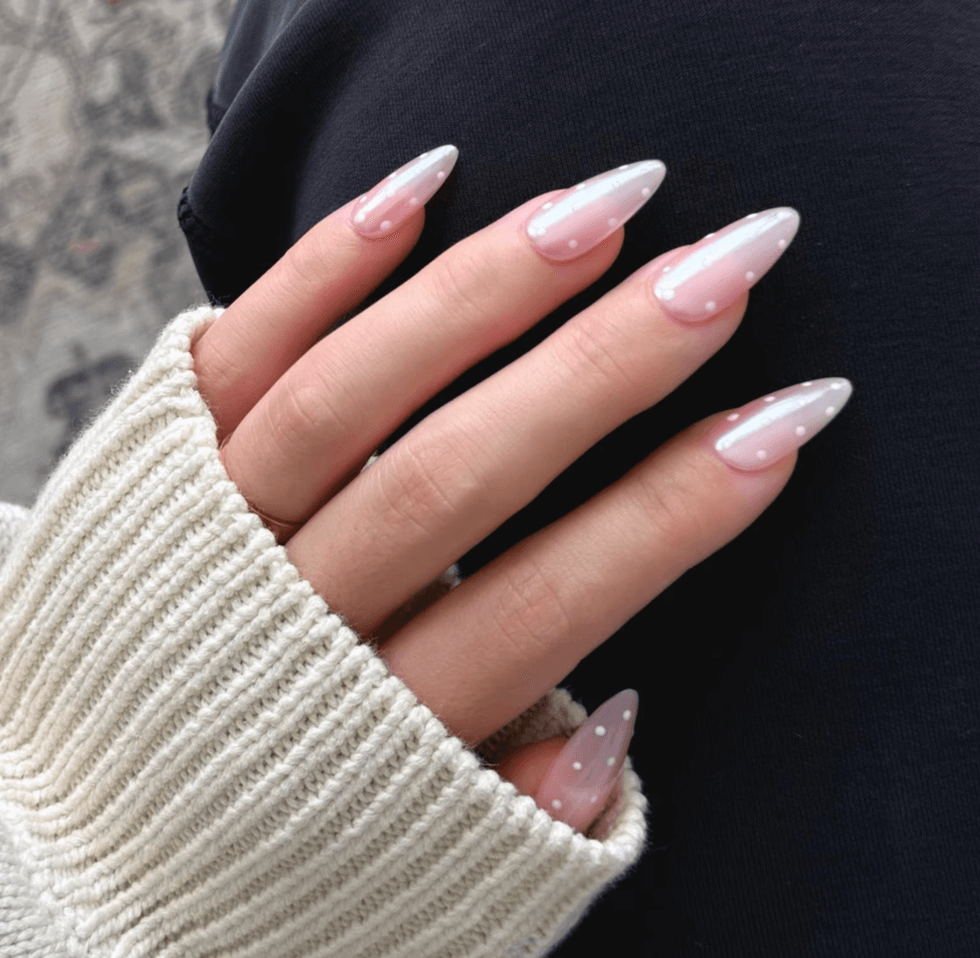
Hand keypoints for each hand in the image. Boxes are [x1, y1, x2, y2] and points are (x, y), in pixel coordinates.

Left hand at [190, 147, 848, 834]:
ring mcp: (211, 529)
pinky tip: (421, 186)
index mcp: (368, 727)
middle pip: (456, 477)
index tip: (788, 416)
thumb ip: (518, 803)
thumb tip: (620, 719)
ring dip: (480, 291)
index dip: (675, 512)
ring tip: (603, 204)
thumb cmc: (285, 806)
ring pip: (348, 397)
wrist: (102, 800)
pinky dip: (321, 266)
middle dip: (605, 368)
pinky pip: (234, 350)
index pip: (548, 603)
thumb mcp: (411, 845)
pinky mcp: (151, 463)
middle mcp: (286, 618)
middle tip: (727, 264)